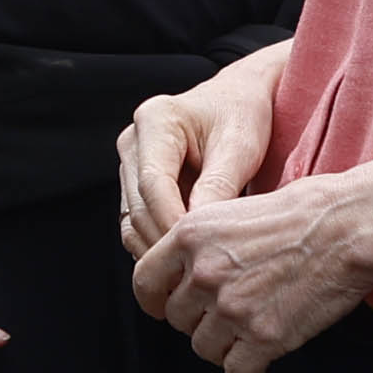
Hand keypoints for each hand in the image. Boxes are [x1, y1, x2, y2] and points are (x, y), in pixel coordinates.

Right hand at [115, 51, 284, 257]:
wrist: (238, 100)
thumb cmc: (242, 116)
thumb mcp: (240, 146)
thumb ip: (219, 185)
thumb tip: (197, 231)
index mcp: (155, 119)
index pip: (153, 183)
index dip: (172, 221)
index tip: (199, 251)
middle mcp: (133, 140)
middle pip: (138, 206)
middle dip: (165, 242)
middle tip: (199, 272)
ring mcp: (130, 163)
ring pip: (133, 220)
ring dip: (159, 248)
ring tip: (193, 272)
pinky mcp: (135, 184)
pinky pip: (138, 223)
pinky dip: (158, 243)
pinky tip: (185, 260)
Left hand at [131, 164, 372, 372]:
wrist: (350, 226)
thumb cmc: (303, 212)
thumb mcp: (233, 210)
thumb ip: (201, 244)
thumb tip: (183, 275)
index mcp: (190, 235)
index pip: (145, 282)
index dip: (155, 301)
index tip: (165, 307)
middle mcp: (204, 273)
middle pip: (177, 319)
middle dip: (199, 320)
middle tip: (227, 313)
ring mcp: (233, 308)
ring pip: (204, 348)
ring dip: (224, 344)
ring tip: (248, 330)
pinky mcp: (265, 337)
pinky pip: (237, 371)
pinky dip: (249, 368)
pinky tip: (262, 354)